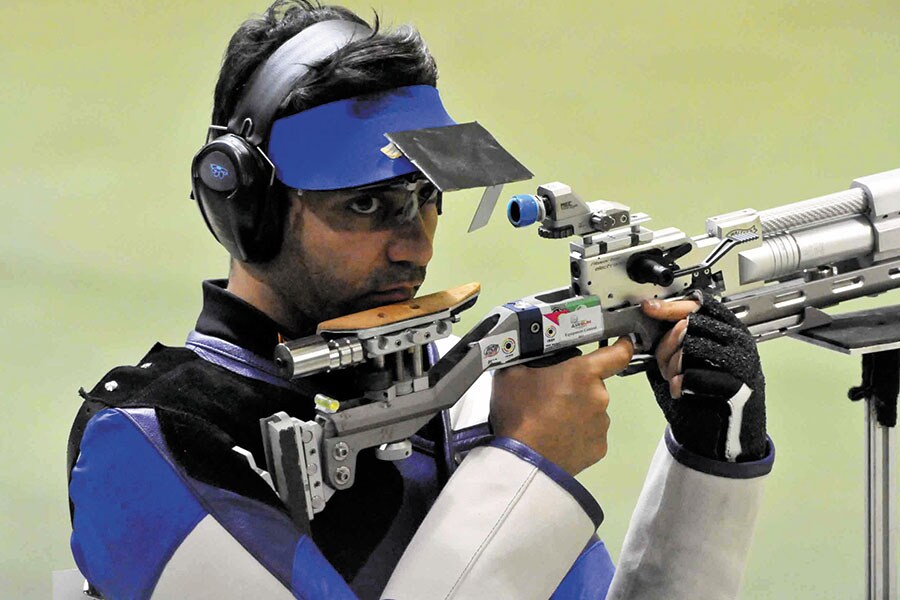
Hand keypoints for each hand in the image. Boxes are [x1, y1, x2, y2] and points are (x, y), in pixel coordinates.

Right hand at [489, 337, 633, 474]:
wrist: (523, 462)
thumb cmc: (519, 416)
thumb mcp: (510, 375)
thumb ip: (526, 358)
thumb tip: (527, 352)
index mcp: (583, 373)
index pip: (618, 353)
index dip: (622, 345)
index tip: (621, 343)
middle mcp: (599, 397)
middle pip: (593, 384)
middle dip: (576, 387)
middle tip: (549, 396)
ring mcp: (601, 425)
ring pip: (591, 410)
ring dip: (576, 411)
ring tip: (549, 421)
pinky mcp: (599, 448)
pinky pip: (590, 434)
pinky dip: (577, 434)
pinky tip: (556, 437)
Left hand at [642, 293, 766, 461]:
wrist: (720, 441)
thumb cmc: (701, 400)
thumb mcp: (683, 364)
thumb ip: (671, 344)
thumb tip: (644, 327)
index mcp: (728, 330)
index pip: (700, 305)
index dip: (671, 305)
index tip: (649, 308)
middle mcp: (739, 341)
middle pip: (691, 323)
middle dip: (667, 343)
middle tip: (662, 364)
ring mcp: (743, 363)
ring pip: (694, 345)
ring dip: (672, 364)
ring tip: (672, 379)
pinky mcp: (740, 388)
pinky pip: (698, 375)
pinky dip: (680, 383)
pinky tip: (677, 391)